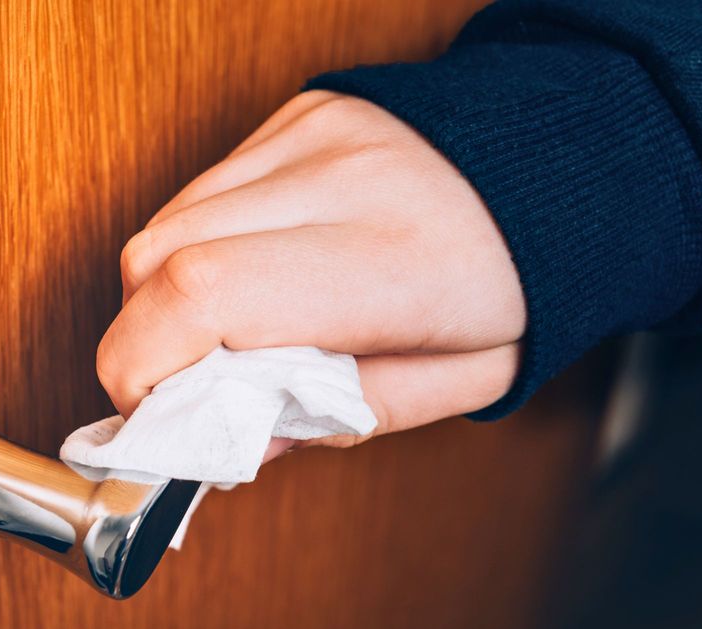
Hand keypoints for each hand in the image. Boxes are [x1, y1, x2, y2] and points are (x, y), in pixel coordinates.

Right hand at [97, 90, 524, 455]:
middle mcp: (345, 180)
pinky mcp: (297, 115)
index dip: (142, 366)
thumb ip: (344, 417)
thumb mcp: (460, 379)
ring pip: (165, 223)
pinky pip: (201, 191)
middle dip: (141, 345)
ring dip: (165, 298)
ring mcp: (314, 135)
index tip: (149, 420)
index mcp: (396, 262)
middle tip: (179, 393)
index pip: (209, 294)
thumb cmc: (520, 283)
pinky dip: (196, 247)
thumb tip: (235, 441)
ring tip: (223, 336)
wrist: (560, 166)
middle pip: (161, 259)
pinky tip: (247, 276)